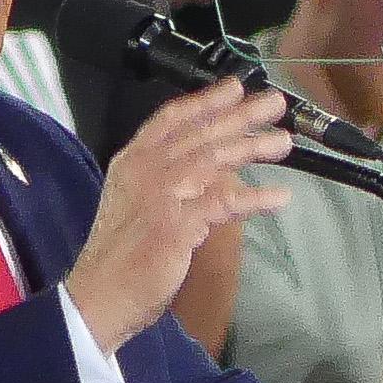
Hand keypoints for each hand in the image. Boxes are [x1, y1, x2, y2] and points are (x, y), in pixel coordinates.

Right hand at [64, 78, 291, 350]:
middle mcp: (145, 170)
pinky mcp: (176, 224)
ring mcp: (160, 195)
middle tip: (274, 102)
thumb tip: (217, 173)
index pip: (171, 119)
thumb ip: (170, 183)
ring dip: (252, 146)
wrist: (99, 295)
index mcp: (132, 163)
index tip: (235, 87)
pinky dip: (255, 199)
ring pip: (213, 158)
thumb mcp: (138, 205)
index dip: (205, 100)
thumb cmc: (119, 256)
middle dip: (240, 115)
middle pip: (199, 132)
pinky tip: (280, 197)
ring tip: (283, 142)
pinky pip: (224, 203)